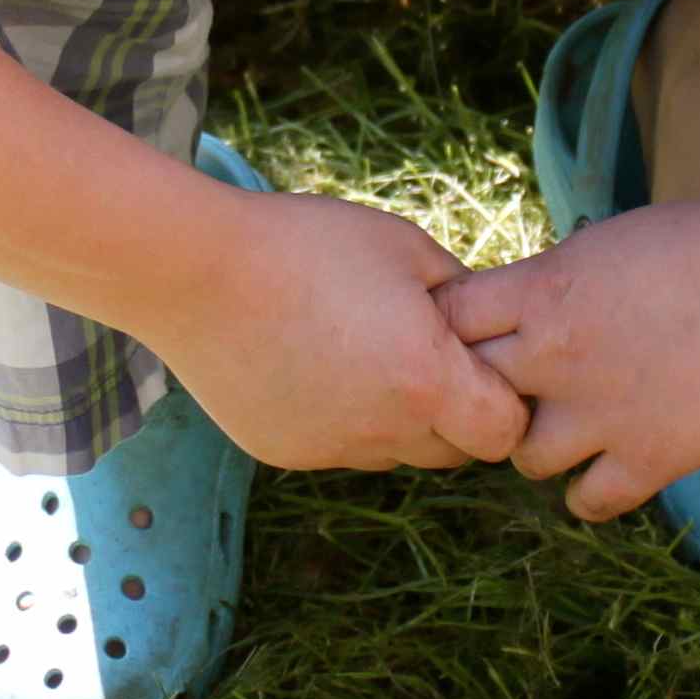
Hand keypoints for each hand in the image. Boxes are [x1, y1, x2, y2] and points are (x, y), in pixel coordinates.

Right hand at [146, 190, 533, 472]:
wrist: (195, 272)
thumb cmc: (307, 245)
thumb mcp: (405, 248)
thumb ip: (464, 295)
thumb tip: (491, 323)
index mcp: (427, 381)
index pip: (504, 433)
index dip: (505, 401)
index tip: (481, 362)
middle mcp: (384, 432)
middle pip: (455, 452)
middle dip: (456, 413)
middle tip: (426, 353)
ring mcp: (331, 449)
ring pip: (396, 453)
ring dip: (400, 419)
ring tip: (364, 352)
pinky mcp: (287, 453)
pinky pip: (340, 448)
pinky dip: (344, 418)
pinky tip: (315, 363)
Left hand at [436, 195, 699, 521]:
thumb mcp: (612, 242)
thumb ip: (559, 282)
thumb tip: (526, 306)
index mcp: (545, 288)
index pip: (450, 317)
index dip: (455, 330)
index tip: (478, 337)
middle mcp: (557, 354)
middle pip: (471, 390)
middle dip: (489, 391)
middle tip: (523, 392)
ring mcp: (600, 413)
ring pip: (520, 458)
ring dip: (538, 446)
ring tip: (572, 432)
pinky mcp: (650, 458)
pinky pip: (587, 502)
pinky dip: (591, 493)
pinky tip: (611, 470)